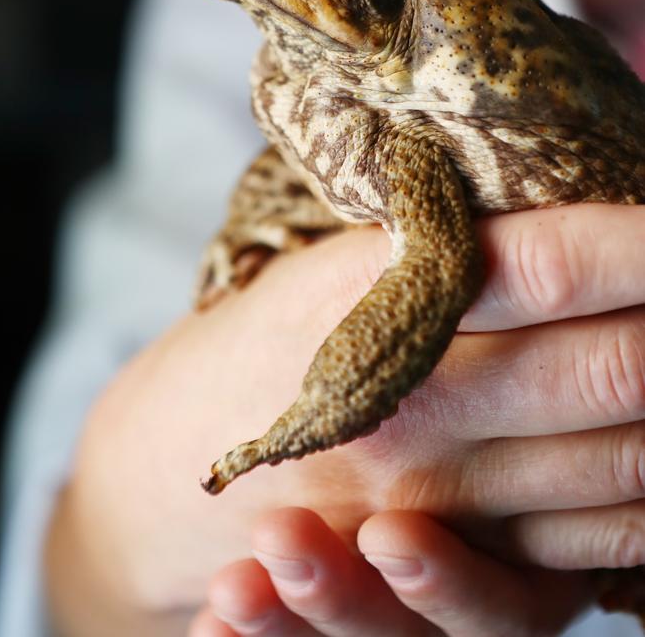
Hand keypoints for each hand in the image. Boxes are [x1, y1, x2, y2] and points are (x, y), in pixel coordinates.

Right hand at [47, 203, 644, 629]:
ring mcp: (430, 507)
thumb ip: (427, 235)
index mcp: (367, 306)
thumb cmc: (257, 342)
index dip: (637, 239)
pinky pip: (591, 549)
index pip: (543, 266)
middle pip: (605, 368)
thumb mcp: (321, 262)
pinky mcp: (450, 573)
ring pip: (619, 462)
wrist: (164, 475)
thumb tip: (556, 187)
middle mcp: (407, 411)